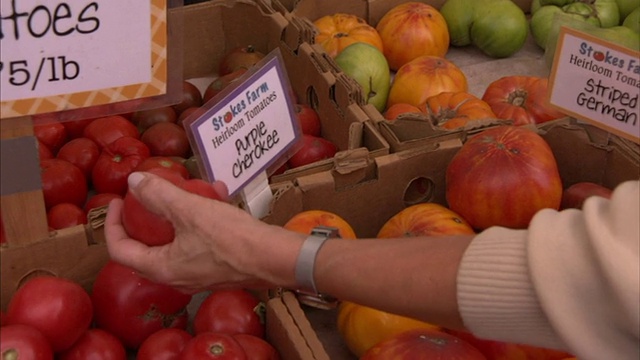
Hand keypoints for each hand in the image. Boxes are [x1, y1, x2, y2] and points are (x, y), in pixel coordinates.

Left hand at [104, 172, 302, 292]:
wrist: (274, 259)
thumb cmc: (230, 239)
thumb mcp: (190, 210)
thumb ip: (159, 195)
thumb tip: (134, 181)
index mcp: (161, 268)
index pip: (119, 249)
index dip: (112, 223)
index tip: (118, 200)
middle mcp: (176, 277)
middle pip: (146, 246)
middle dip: (146, 217)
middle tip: (148, 195)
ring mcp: (198, 275)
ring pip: (176, 241)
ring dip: (179, 213)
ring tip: (190, 188)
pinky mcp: (218, 268)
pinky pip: (199, 242)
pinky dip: (201, 220)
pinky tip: (218, 196)